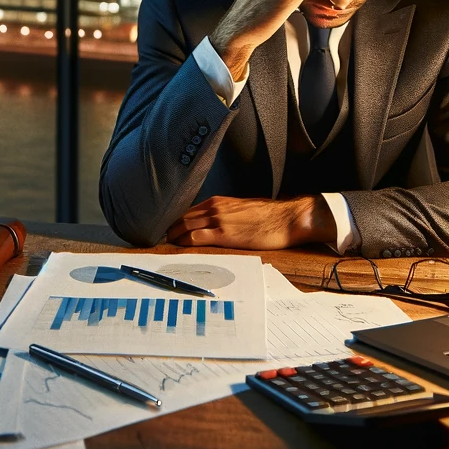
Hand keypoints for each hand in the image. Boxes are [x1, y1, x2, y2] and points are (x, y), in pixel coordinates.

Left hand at [164, 195, 336, 249]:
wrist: (287, 218)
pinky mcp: (224, 234)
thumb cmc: (270, 216)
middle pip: (182, 217)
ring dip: (172, 236)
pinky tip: (177, 247)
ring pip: (184, 226)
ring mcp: (218, 220)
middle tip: (161, 239)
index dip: (176, 221)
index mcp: (219, 201)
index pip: (188, 210)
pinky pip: (195, 237)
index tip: (169, 230)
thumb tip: (219, 223)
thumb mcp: (243, 209)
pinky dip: (183, 242)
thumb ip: (227, 214)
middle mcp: (215, 208)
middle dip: (170, 228)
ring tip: (165, 245)